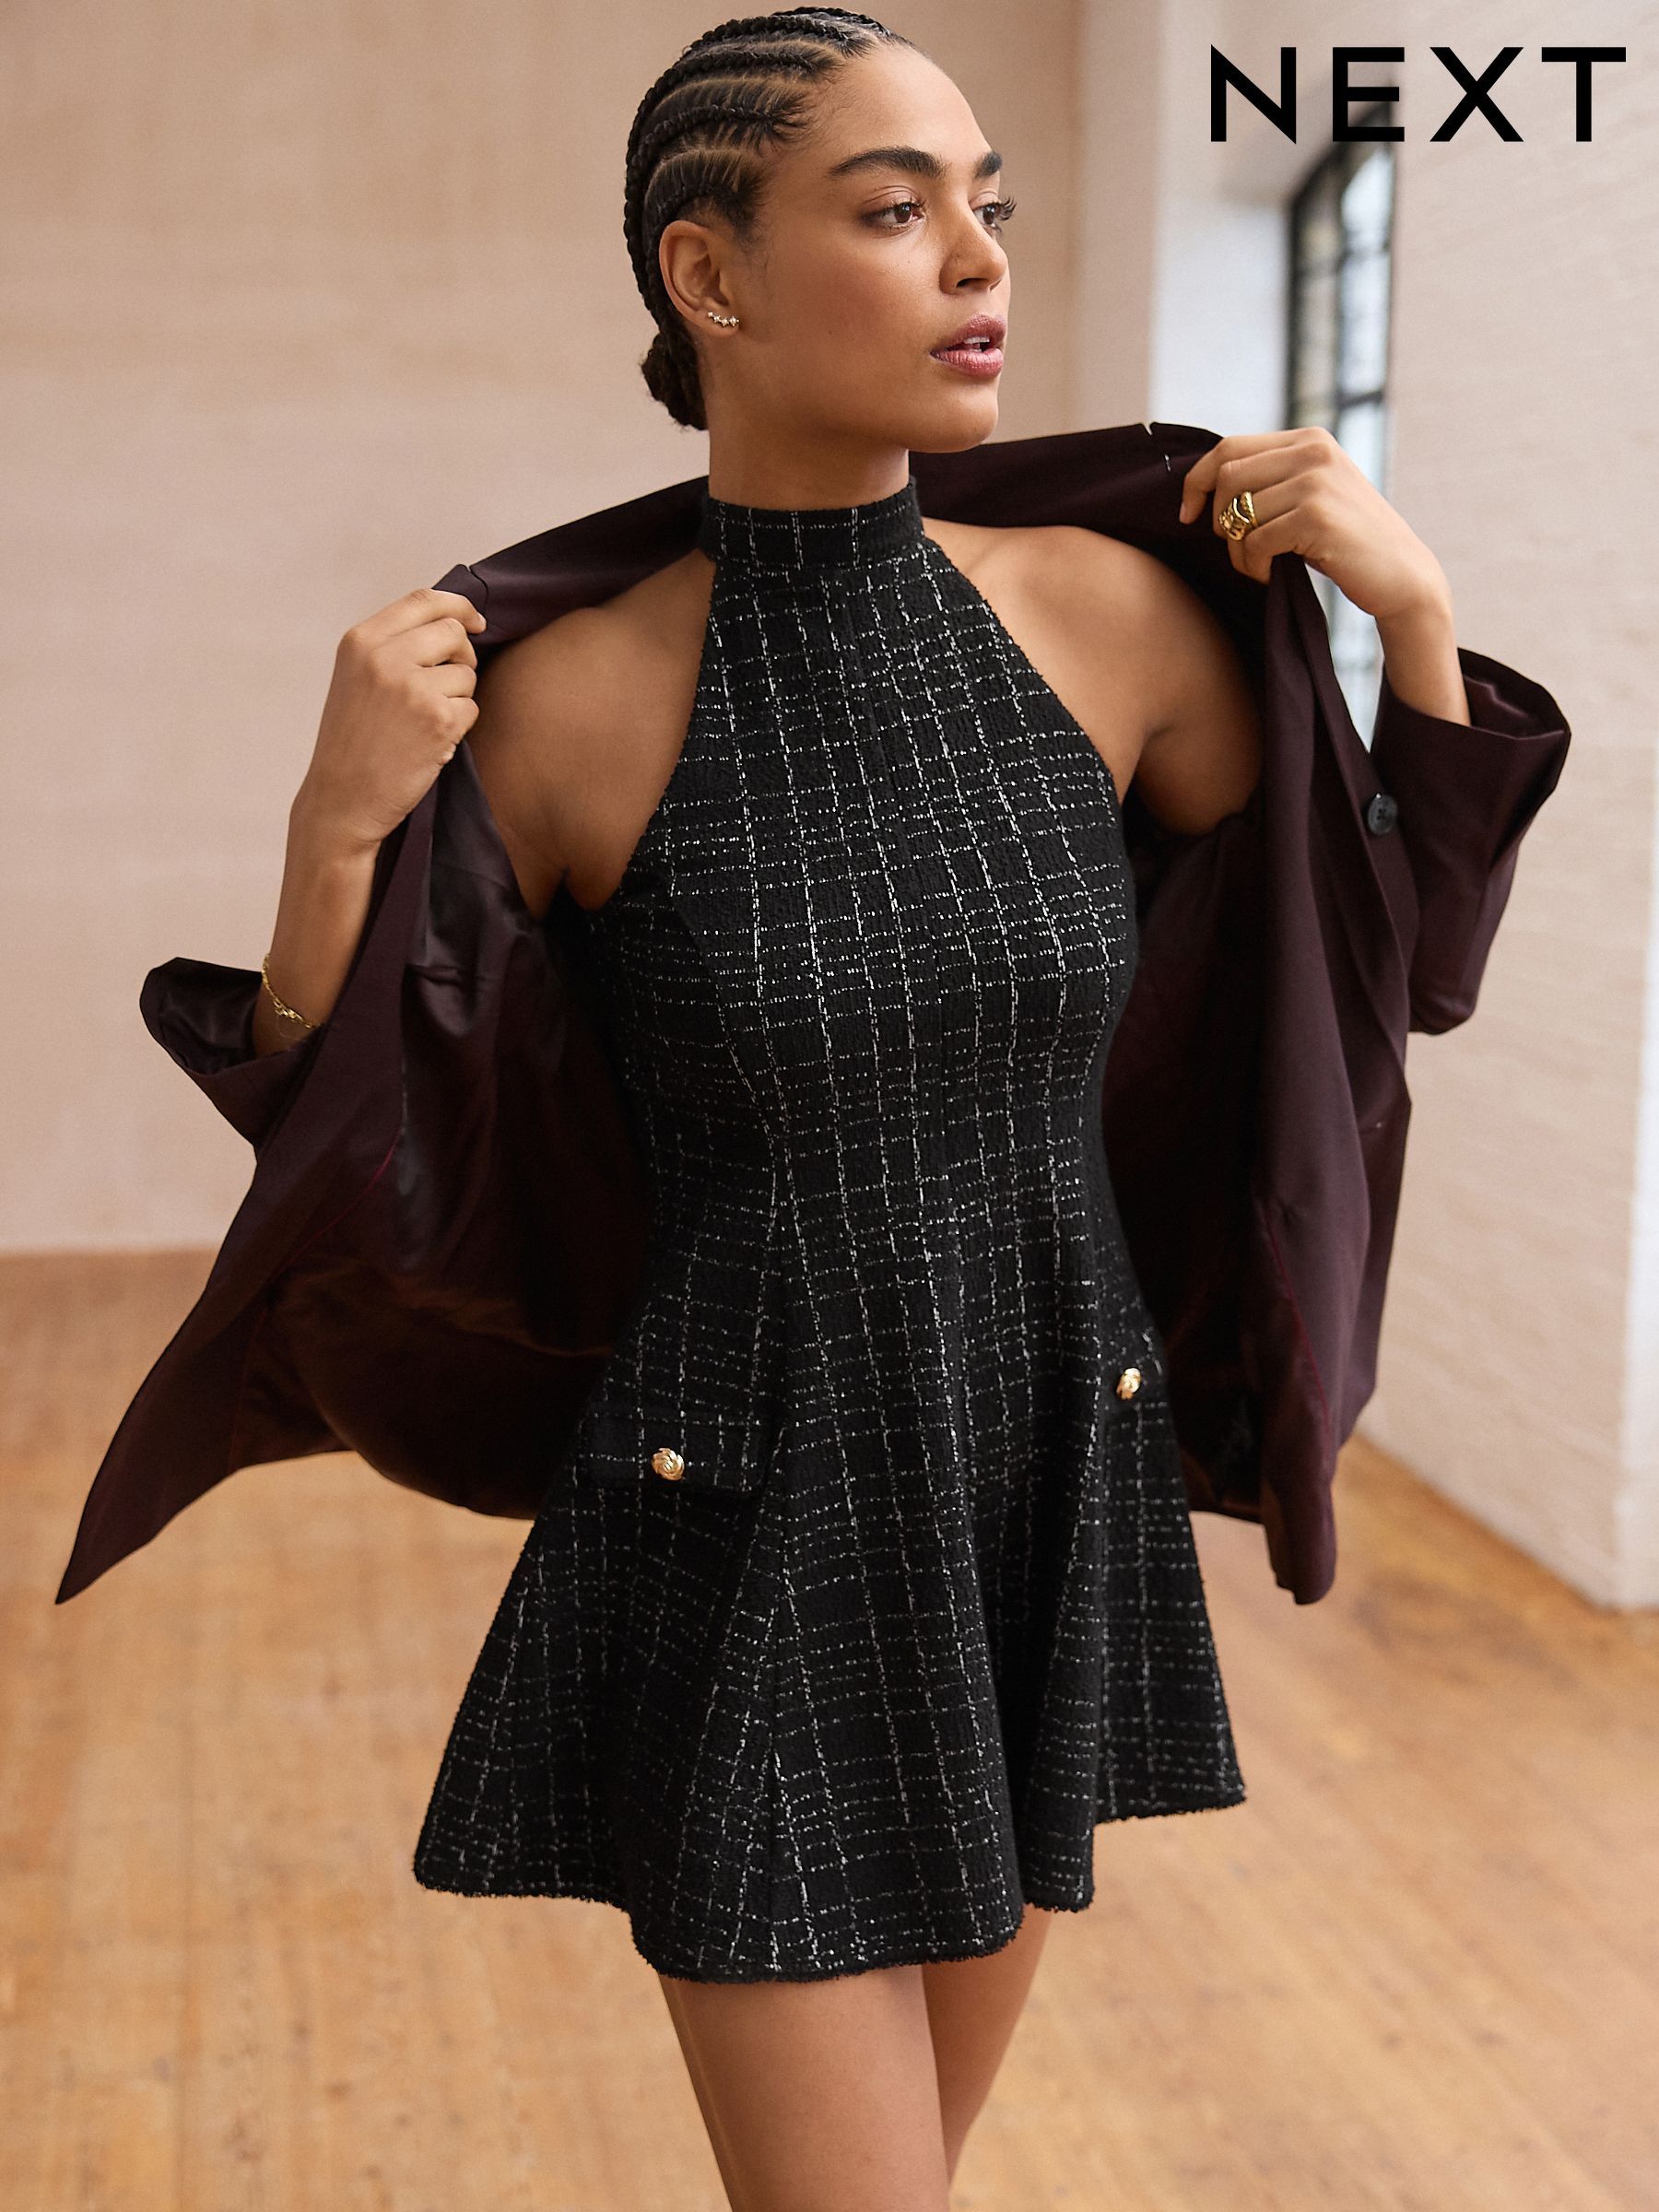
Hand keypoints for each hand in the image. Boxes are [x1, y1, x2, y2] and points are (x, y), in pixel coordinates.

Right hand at [296, 586, 487, 852]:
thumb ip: (393, 646)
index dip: (458, 606)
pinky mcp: (437, 719)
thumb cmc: (352, 743)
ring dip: (458, 697)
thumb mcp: (356, 678)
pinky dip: (459, 726)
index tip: (475, 621)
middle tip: (450, 685)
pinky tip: (431, 742)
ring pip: (467, 673)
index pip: (424, 600)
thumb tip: (451, 624)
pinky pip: (471, 708)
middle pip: (453, 632)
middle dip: (463, 656)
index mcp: (361, 640)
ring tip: (425, 722)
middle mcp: (385, 656)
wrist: (341, 799)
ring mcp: (412, 686)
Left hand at [1177, 427, 1451, 625]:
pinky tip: (1270, 576)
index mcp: (1308, 439)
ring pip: (1238, 513)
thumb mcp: (1308, 496)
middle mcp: (1313, 451)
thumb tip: (1205, 486)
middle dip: (1220, 522)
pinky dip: (1253, 567)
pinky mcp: (1316, 516)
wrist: (1400, 575)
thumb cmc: (1344, 542)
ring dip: (1238, 552)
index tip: (1187, 516)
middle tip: (1239, 550)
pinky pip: (1256, 542)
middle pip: (1227, 478)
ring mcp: (1316, 481)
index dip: (1197, 482)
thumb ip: (1271, 480)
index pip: (1229, 448)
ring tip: (1259, 568)